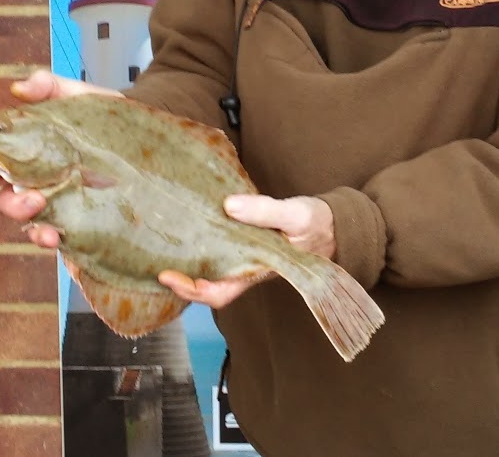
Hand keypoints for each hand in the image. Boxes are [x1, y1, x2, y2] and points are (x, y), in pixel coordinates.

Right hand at [0, 69, 119, 248]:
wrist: (142, 130)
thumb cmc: (101, 112)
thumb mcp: (74, 93)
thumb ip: (47, 86)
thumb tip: (19, 89)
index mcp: (27, 152)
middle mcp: (38, 180)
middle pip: (8, 201)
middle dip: (12, 206)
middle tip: (33, 199)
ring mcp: (59, 201)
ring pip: (32, 223)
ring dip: (33, 230)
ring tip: (48, 230)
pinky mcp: (82, 216)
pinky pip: (64, 234)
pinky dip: (58, 240)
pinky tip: (62, 239)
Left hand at [159, 194, 335, 308]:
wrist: (341, 226)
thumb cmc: (319, 225)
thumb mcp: (294, 215)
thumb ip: (264, 212)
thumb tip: (228, 206)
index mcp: (259, 269)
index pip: (220, 292)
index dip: (192, 289)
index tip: (167, 275)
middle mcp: (250, 268)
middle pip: (210, 285)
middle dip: (183, 279)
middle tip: (157, 260)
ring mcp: (251, 258)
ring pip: (215, 269)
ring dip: (193, 262)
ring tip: (169, 244)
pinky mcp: (253, 245)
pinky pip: (224, 252)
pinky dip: (207, 245)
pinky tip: (195, 228)